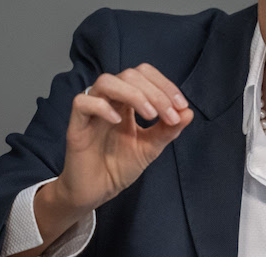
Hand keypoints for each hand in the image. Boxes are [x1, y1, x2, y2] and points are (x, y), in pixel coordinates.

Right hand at [56, 63, 193, 211]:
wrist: (97, 192)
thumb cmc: (120, 165)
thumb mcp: (151, 146)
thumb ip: (168, 129)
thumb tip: (189, 112)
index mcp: (127, 100)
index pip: (144, 75)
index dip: (165, 84)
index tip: (181, 106)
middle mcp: (109, 99)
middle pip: (129, 75)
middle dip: (155, 92)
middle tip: (170, 115)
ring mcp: (91, 111)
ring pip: (106, 81)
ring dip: (134, 94)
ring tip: (150, 116)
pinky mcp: (76, 126)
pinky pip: (82, 102)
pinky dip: (102, 107)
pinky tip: (118, 122)